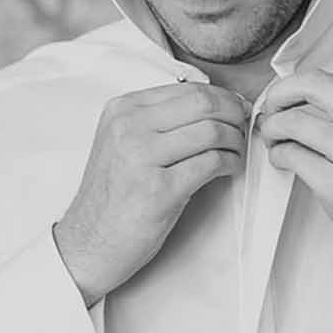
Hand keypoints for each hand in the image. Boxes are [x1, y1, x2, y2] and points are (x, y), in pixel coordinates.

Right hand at [54, 83, 249, 304]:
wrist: (88, 242)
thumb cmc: (112, 197)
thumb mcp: (122, 143)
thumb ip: (156, 120)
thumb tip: (212, 105)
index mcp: (122, 110)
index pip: (188, 90)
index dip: (222, 98)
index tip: (235, 110)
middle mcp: (129, 127)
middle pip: (203, 104)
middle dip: (234, 115)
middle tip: (243, 128)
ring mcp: (142, 157)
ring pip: (212, 131)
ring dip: (235, 141)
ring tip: (235, 153)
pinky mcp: (159, 189)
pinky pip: (211, 162)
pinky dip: (230, 163)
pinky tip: (229, 170)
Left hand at [257, 70, 332, 298]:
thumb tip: (301, 98)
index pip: (325, 79)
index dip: (293, 87)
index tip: (282, 99)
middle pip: (308, 88)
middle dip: (277, 97)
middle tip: (269, 114)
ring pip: (293, 122)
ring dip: (272, 130)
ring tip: (274, 141)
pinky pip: (291, 155)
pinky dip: (278, 155)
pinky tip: (283, 161)